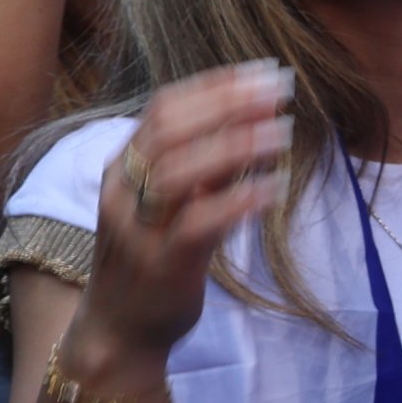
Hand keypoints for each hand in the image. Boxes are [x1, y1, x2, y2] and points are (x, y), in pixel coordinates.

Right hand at [77, 64, 294, 356]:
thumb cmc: (150, 259)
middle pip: (169, 129)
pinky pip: (198, 224)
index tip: (263, 70)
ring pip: (179, 172)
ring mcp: (138, 229)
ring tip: (284, 132)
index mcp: (123, 168)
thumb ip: (200, 166)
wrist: (117, 332)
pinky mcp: (162, 266)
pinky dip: (239, 200)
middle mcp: (123, 192)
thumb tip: (254, 123)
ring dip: (236, 146)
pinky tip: (275, 187)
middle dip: (228, 103)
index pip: (164, 108)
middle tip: (281, 89)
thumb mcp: (168, 203)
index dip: (215, 85)